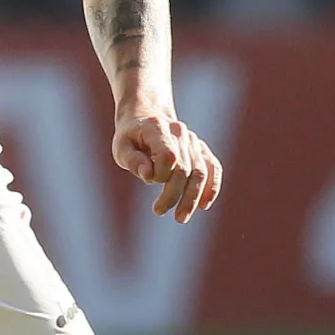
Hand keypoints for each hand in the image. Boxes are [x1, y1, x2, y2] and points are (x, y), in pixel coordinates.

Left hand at [113, 108, 223, 222]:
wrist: (145, 117)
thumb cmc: (131, 137)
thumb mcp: (121, 147)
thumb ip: (133, 161)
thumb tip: (149, 176)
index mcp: (158, 127)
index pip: (169, 156)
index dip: (160, 174)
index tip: (147, 179)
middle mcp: (180, 132)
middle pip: (185, 169)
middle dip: (173, 194)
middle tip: (159, 211)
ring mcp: (193, 141)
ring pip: (200, 172)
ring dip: (192, 198)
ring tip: (181, 218)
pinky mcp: (201, 150)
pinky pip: (213, 168)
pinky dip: (212, 187)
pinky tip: (204, 205)